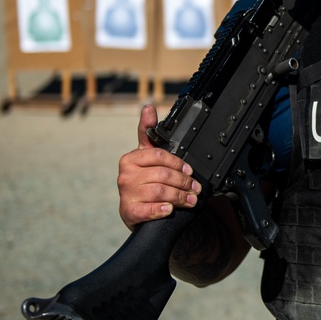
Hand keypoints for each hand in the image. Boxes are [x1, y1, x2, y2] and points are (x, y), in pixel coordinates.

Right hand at [117, 104, 201, 228]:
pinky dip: (161, 209)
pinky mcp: (128, 212)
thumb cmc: (144, 180)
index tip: (190, 170)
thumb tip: (148, 107)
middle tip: (196, 188)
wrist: (135, 210)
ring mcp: (126, 194)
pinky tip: (169, 209)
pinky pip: (147, 210)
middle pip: (162, 174)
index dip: (178, 163)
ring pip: (159, 191)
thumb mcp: (146, 156)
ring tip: (191, 200)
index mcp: (130, 159)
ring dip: (179, 196)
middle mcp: (125, 175)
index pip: (158, 155)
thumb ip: (147, 132)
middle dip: (184, 182)